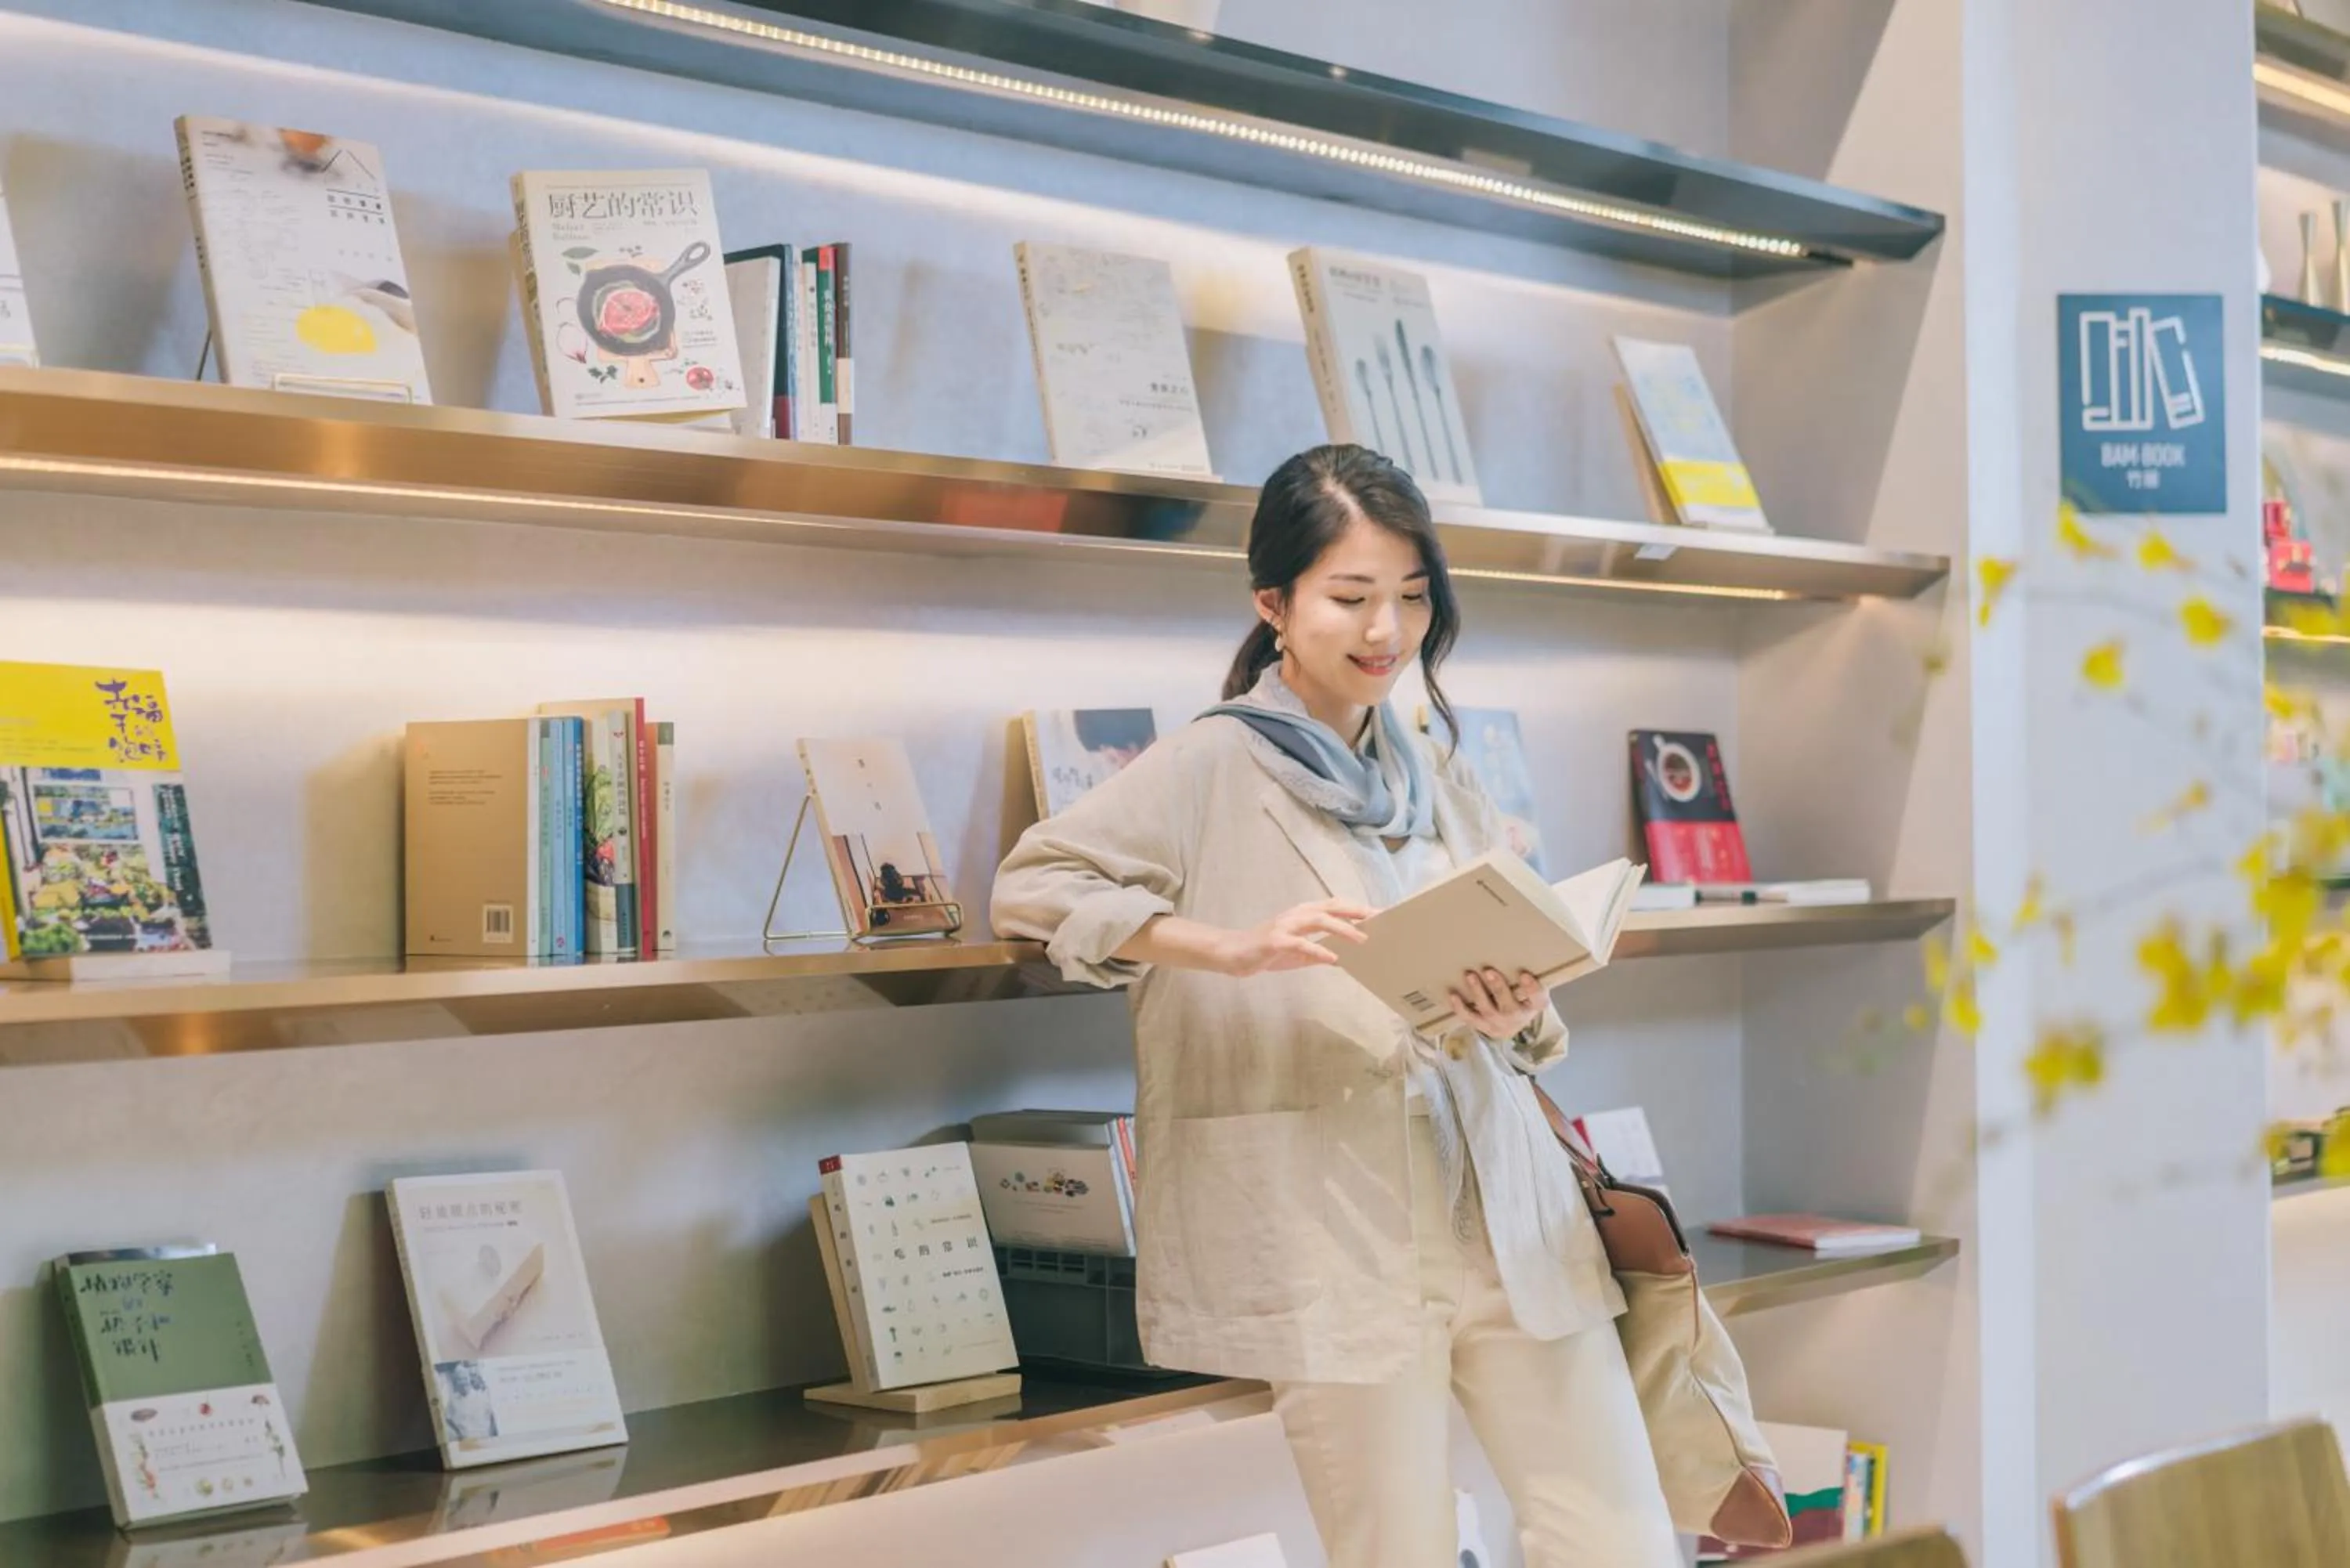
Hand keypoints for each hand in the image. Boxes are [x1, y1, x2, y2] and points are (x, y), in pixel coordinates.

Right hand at [1217, 898, 1374, 976]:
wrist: (1231, 954)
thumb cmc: (1266, 952)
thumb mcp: (1298, 954)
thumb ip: (1320, 953)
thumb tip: (1345, 958)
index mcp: (1302, 914)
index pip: (1335, 906)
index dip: (1358, 909)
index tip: (1381, 914)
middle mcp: (1295, 915)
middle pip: (1331, 907)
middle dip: (1356, 912)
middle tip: (1379, 919)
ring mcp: (1285, 926)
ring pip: (1318, 921)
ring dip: (1342, 929)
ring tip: (1362, 940)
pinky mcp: (1275, 941)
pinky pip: (1300, 944)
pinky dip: (1318, 949)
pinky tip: (1333, 957)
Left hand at [1450, 967, 1544, 1041]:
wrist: (1515, 1020)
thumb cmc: (1523, 992)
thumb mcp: (1531, 983)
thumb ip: (1528, 969)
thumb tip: (1518, 941)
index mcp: (1535, 1005)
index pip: (1538, 998)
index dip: (1532, 988)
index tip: (1524, 974)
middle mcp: (1519, 1018)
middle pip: (1510, 1008)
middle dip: (1498, 988)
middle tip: (1488, 971)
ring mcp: (1500, 1025)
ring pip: (1488, 1012)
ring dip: (1478, 993)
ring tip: (1470, 975)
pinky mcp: (1484, 1027)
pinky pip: (1470, 1019)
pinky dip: (1461, 1008)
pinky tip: (1453, 995)